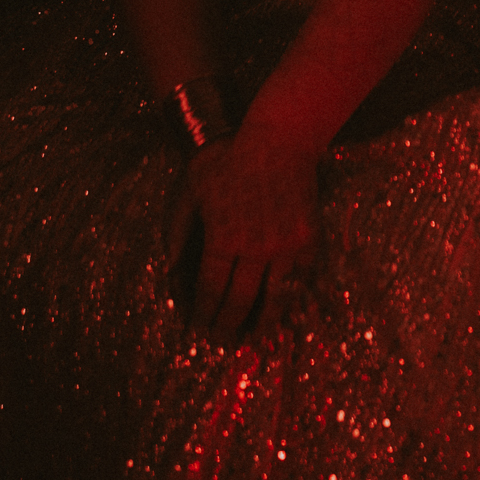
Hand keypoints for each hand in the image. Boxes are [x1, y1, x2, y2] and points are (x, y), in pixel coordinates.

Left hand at [165, 127, 321, 340]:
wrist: (279, 138)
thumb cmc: (229, 159)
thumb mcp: (191, 190)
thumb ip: (177, 230)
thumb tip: (170, 270)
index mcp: (223, 239)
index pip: (211, 292)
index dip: (204, 315)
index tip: (199, 329)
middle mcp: (255, 249)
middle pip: (240, 302)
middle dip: (229, 327)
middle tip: (223, 342)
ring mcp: (286, 245)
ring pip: (275, 298)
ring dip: (264, 323)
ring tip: (256, 337)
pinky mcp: (309, 238)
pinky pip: (303, 278)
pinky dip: (295, 297)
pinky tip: (287, 307)